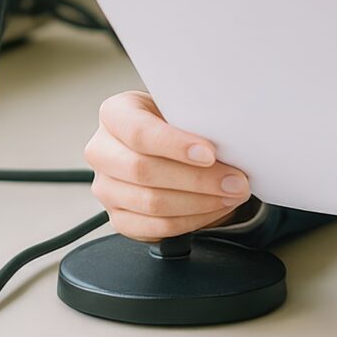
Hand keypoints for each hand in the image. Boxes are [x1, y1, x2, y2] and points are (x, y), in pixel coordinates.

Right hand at [83, 90, 252, 240]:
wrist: (167, 145)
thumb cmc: (175, 123)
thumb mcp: (180, 108)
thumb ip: (193, 119)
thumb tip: (228, 138)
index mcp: (114, 114)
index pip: (138, 131)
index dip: (175, 144)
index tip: (210, 154)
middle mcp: (102, 151)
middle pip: (143, 171)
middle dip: (197, 179)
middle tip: (235, 180)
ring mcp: (106, 188)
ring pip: (151, 203)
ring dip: (200, 202)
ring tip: (231, 194)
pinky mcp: (118, 218)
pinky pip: (155, 227)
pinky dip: (191, 221)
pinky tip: (214, 208)